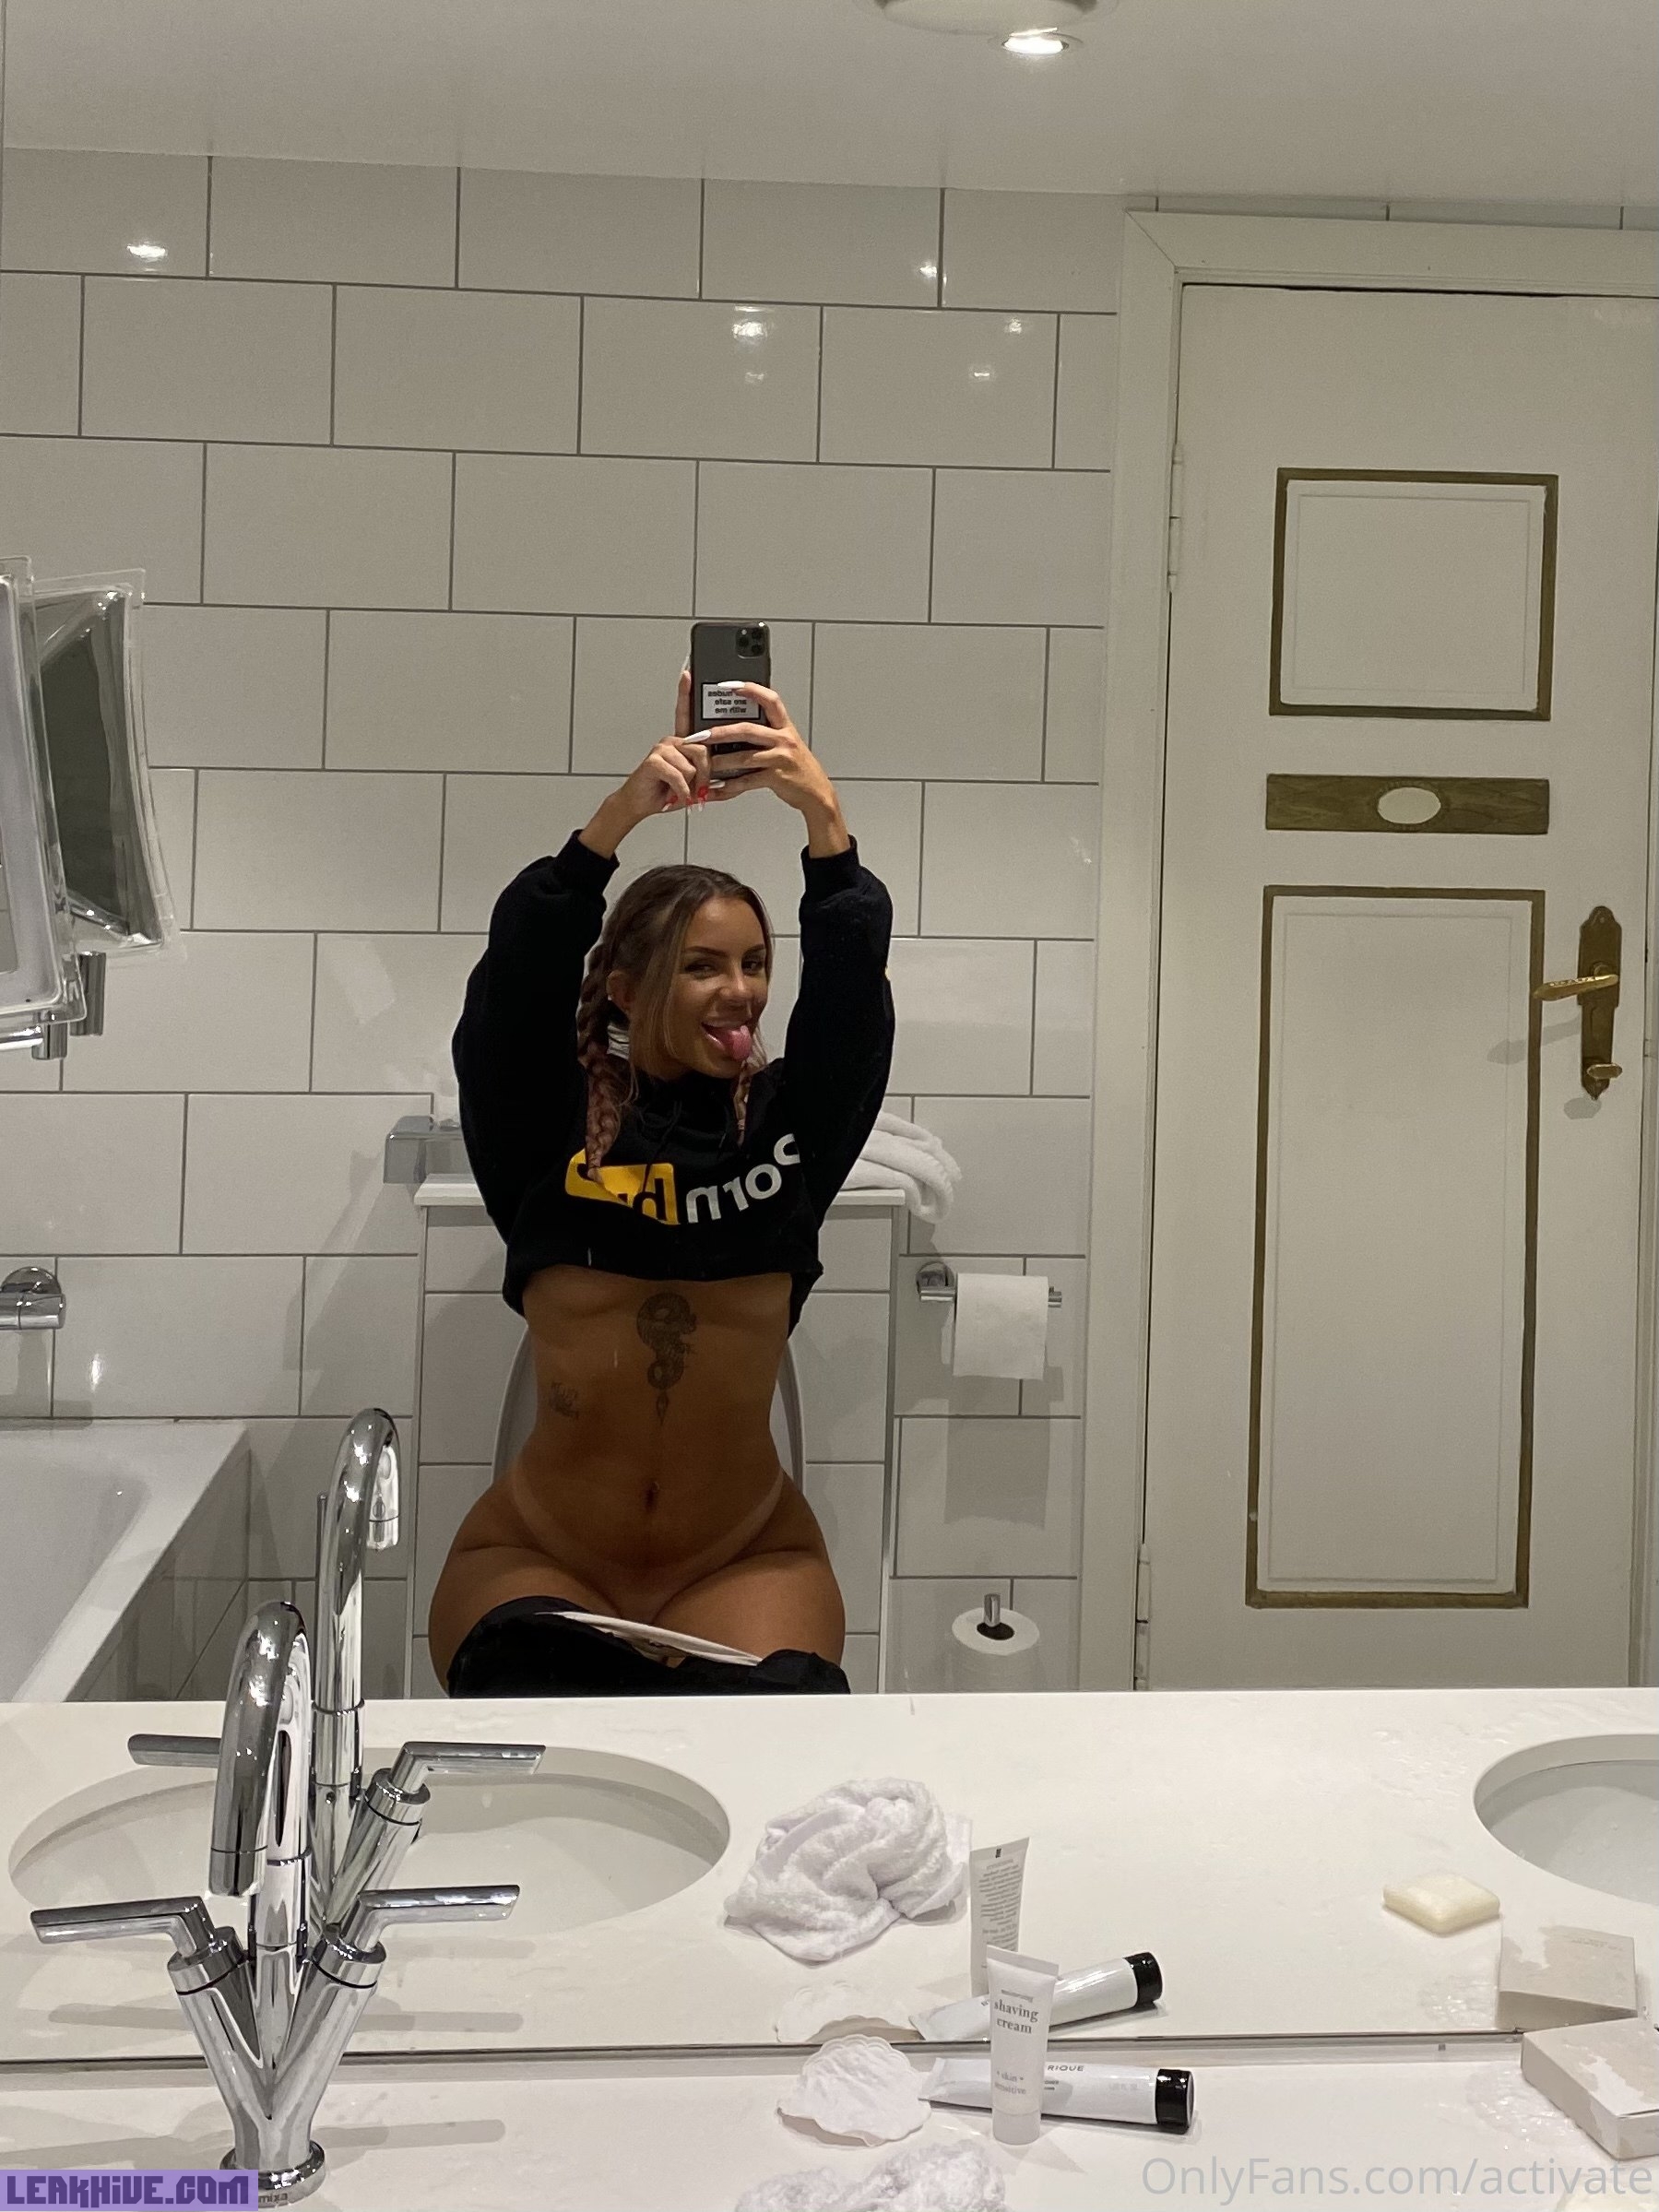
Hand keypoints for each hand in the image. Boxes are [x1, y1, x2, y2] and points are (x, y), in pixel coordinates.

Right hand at [578, 673, 712, 855]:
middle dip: (705, 776)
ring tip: (681, 793)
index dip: (685, 693)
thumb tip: (730, 780)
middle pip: (702, 750)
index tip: (688, 674)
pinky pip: (679, 775)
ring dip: (691, 786)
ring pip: (692, 765)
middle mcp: (671, 742)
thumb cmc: (664, 792)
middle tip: (698, 791)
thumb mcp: (693, 784)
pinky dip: (681, 791)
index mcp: (681, 743)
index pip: (684, 715)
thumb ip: (709, 777)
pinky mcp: (654, 760)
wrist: (639, 804)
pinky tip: (673, 796)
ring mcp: (661, 749)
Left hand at [697, 685, 839, 823]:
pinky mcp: (776, 778)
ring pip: (744, 756)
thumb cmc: (797, 768)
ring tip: (704, 762)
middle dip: (720, 732)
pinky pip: (747, 780)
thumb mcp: (787, 744)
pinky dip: (730, 785)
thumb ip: (767, 733)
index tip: (729, 685)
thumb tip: (736, 726)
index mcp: (785, 727)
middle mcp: (784, 740)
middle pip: (747, 730)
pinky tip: (717, 786)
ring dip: (721, 761)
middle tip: (700, 734)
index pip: (770, 700)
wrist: (816, 793)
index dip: (751, 690)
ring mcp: (780, 758)